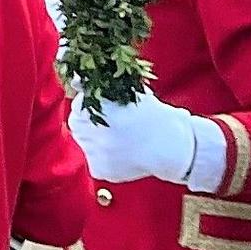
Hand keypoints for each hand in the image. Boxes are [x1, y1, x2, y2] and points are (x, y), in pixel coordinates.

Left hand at [74, 91, 202, 186]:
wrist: (175, 146)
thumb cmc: (155, 116)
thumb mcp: (130, 93)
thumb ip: (102, 88)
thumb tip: (75, 80)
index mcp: (95, 105)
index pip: (80, 104)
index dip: (94, 107)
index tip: (108, 111)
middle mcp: (88, 127)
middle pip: (78, 124)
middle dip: (91, 124)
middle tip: (115, 126)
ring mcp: (92, 150)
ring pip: (86, 144)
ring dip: (98, 142)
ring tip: (124, 140)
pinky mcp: (99, 169)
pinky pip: (96, 163)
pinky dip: (107, 160)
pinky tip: (126, 154)